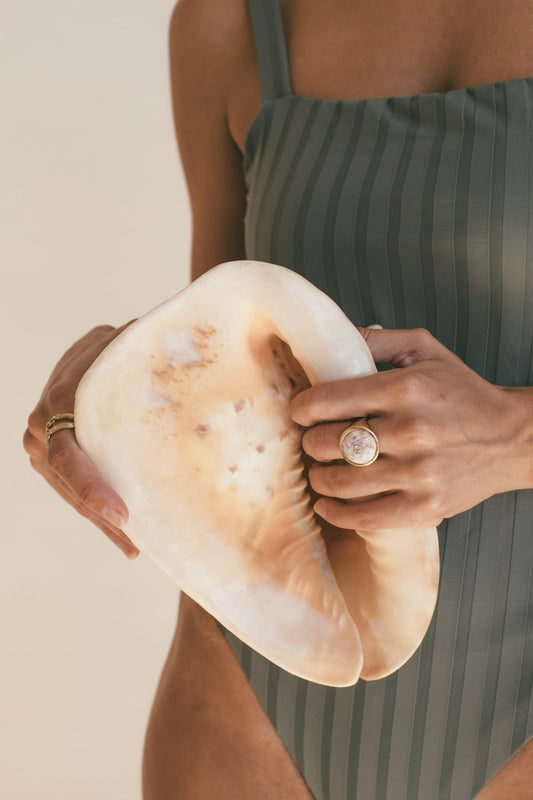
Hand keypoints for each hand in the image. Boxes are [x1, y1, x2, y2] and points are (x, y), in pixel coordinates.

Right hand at [24, 322, 139, 557]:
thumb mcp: (126, 347)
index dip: (94, 489)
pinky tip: (125, 536)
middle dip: (103, 516)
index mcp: (60, 401)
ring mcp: (40, 442)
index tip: (124, 515)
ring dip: (102, 521)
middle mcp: (42, 424)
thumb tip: (180, 361)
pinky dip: (96, 511)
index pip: (70, 457)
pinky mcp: (49, 456)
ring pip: (71, 492)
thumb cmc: (117, 346)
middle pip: (71, 483)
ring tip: (134, 545)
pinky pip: (71, 490)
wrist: (90, 348)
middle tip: (135, 541)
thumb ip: (143, 355)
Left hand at [290, 328, 532, 529]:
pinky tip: (327, 504)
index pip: (328, 400)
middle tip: (312, 440)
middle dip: (310, 442)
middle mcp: (411, 431)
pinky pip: (365, 518)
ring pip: (340, 482)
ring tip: (320, 469)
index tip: (299, 411)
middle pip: (327, 443)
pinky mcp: (426, 507)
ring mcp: (419, 473)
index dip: (302, 407)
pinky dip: (337, 514)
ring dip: (319, 477)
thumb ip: (378, 341)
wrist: (512, 437)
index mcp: (406, 388)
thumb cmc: (463, 392)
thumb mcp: (425, 350)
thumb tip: (332, 335)